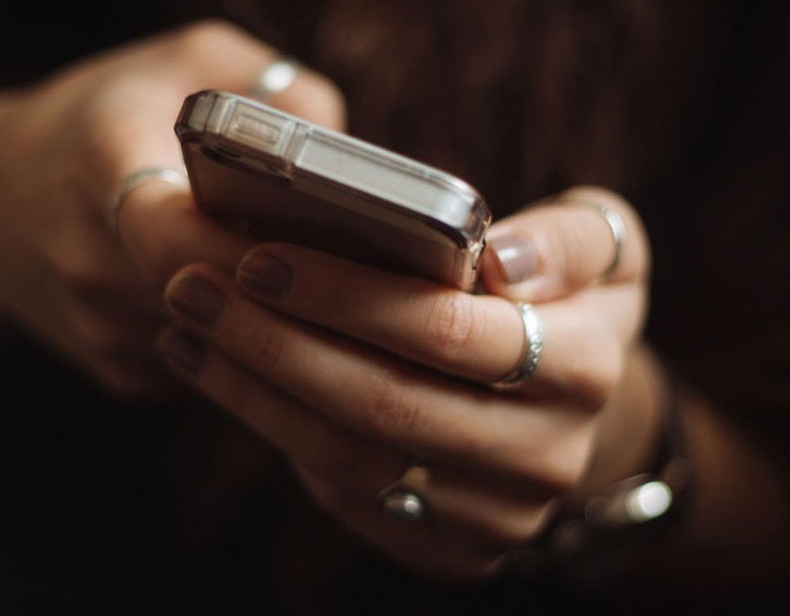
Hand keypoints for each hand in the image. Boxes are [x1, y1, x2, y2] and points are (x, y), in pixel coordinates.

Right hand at [0, 20, 343, 395]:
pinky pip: (213, 369)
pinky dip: (251, 344)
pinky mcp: (120, 375)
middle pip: (216, 300)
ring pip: (226, 344)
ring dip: (280, 323)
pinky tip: (267, 306)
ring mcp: (101, 330)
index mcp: (99, 162)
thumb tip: (346, 151)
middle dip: (293, 290)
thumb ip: (270, 85)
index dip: (252, 247)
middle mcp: (89, 258)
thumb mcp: (182, 61)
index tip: (318, 237)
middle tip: (365, 272)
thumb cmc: (101, 121)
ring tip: (329, 285)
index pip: (174, 231)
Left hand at [157, 186, 655, 577]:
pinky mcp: (451, 550)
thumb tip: (500, 260)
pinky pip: (346, 495)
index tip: (259, 257)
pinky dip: (272, 429)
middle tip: (193, 287)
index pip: (448, 331)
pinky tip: (218, 373)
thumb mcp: (602, 246)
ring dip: (252, 390)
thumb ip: (568, 239)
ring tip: (187, 326)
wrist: (572, 407)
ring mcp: (497, 516)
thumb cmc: (565, 300)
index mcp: (587, 367)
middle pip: (384, 404)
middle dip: (273, 343)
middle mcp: (548, 456)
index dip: (346, 296)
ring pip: (351, 458)